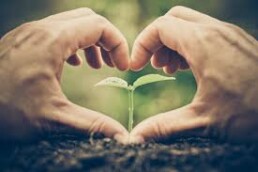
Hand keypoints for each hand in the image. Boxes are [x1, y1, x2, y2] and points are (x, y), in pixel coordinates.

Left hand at [0, 8, 129, 142]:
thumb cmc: (5, 112)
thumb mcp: (54, 119)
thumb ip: (93, 124)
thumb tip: (122, 136)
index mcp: (51, 41)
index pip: (99, 26)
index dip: (118, 44)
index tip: (123, 67)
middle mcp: (40, 30)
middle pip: (88, 19)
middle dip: (106, 40)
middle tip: (113, 64)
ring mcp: (30, 33)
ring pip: (72, 24)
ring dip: (90, 41)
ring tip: (97, 65)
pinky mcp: (23, 41)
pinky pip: (57, 32)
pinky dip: (73, 44)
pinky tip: (73, 64)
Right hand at [130, 6, 257, 142]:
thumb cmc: (253, 114)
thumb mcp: (203, 121)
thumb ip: (165, 126)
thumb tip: (136, 137)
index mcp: (203, 44)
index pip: (160, 28)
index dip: (141, 45)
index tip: (136, 67)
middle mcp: (216, 32)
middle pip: (173, 19)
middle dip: (157, 40)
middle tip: (154, 65)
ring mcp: (229, 35)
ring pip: (190, 24)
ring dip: (174, 42)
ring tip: (171, 69)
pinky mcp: (238, 42)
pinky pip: (206, 32)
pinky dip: (190, 45)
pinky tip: (191, 68)